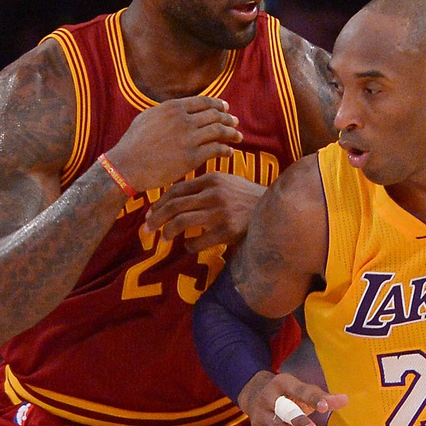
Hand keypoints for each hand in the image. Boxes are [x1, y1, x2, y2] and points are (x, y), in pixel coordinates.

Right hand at [107, 96, 242, 193]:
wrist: (127, 165)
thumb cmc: (134, 143)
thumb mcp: (147, 118)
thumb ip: (166, 112)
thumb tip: (179, 109)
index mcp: (172, 108)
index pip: (204, 102)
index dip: (218, 104)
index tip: (226, 108)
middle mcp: (183, 120)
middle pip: (215, 116)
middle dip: (228, 119)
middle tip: (235, 122)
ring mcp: (189, 138)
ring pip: (219, 131)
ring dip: (232, 133)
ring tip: (238, 136)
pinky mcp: (192, 157)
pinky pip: (217, 150)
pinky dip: (226, 150)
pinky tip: (229, 152)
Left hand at [142, 172, 263, 250]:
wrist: (278, 209)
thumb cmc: (248, 198)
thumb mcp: (227, 183)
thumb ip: (205, 187)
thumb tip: (177, 200)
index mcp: (212, 179)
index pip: (176, 190)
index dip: (159, 203)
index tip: (150, 214)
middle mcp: (214, 193)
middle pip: (174, 206)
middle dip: (156, 218)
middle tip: (147, 229)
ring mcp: (221, 212)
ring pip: (182, 222)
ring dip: (168, 232)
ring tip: (164, 239)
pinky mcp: (228, 231)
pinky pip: (198, 241)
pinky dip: (189, 245)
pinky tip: (189, 246)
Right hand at [238, 370, 347, 425]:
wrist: (253, 392)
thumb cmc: (288, 394)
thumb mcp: (302, 391)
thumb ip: (322, 398)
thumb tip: (346, 400)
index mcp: (285, 384)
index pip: (302, 391)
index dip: (314, 399)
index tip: (325, 407)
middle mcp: (271, 398)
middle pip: (287, 410)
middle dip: (299, 420)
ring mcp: (263, 414)